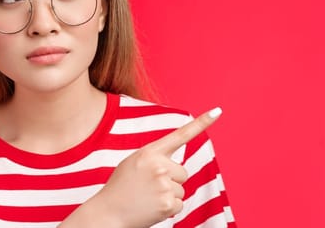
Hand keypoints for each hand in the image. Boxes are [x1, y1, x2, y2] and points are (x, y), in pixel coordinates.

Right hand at [65, 107, 221, 227]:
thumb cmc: (120, 189)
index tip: (218, 111)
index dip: (201, 123)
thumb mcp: (133, 164)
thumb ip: (154, 158)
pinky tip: (152, 208)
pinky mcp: (168, 204)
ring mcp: (164, 185)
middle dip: (171, 180)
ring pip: (182, 189)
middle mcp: (159, 166)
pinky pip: (180, 204)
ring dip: (168, 195)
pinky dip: (169, 209)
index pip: (179, 135)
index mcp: (149, 152)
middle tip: (149, 187)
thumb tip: (177, 166)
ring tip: (147, 198)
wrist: (107, 214)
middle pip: (183, 171)